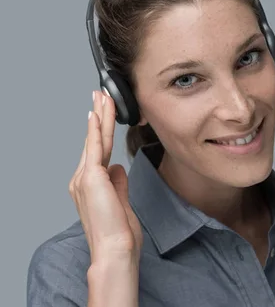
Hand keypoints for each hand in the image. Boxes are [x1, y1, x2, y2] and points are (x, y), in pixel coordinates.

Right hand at [69, 90, 142, 263]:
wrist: (115, 250)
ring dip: (100, 115)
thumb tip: (118, 168)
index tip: (103, 113)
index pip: (97, 151)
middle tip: (100, 94)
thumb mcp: (121, 203)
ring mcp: (85, 178)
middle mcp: (82, 180)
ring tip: (102, 95)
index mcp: (90, 186)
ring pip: (95, 140)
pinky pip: (95, 148)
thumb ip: (118, 184)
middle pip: (94, 141)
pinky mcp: (91, 177)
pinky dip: (96, 130)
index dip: (100, 130)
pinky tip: (96, 114)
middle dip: (98, 116)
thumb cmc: (119, 234)